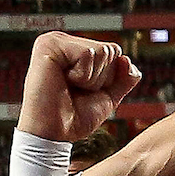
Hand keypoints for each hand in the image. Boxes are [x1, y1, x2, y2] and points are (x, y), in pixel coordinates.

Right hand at [16, 32, 141, 142]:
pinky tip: (62, 82)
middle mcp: (63, 41)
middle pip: (111, 49)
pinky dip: (82, 75)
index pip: (114, 51)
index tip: (83, 92)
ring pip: (102, 51)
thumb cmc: (74, 118)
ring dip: (91, 79)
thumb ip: (124, 79)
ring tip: (67, 87)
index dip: (108, 78)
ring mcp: (54, 41)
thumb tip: (126, 59)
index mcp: (73, 50)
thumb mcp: (108, 97)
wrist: (53, 134)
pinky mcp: (49, 45)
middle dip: (100, 78)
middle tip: (74, 91)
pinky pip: (88, 53)